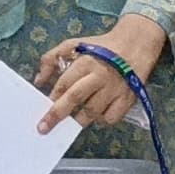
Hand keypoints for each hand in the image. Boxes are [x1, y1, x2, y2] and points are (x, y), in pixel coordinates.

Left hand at [33, 16, 168, 133]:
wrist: (136, 45)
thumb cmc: (101, 48)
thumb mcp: (74, 45)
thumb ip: (52, 59)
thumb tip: (39, 81)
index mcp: (86, 61)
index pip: (64, 83)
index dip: (53, 98)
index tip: (43, 110)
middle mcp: (100, 76)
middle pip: (75, 99)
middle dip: (57, 115)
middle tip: (44, 128)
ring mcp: (115, 89)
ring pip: (92, 112)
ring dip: (79, 120)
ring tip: (72, 120)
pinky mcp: (128, 99)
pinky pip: (110, 118)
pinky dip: (100, 120)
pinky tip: (96, 115)